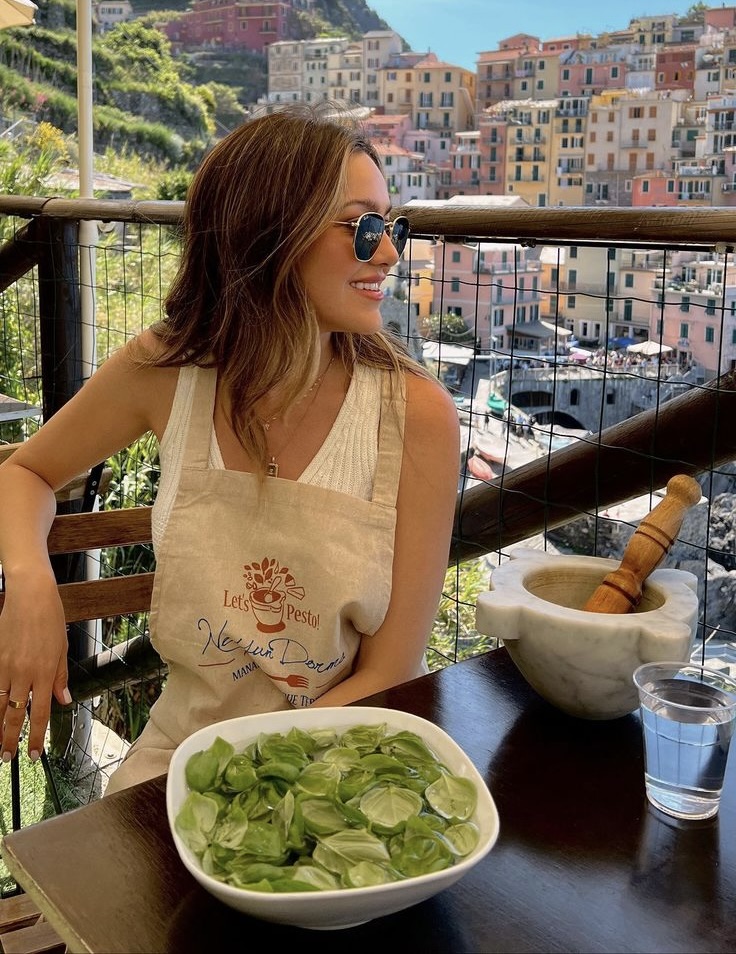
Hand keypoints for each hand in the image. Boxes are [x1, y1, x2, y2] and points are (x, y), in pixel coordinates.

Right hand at [0, 574, 71, 763]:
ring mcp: (6, 667)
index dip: (35, 736)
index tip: (34, 754)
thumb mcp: (62, 650)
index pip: (39, 713)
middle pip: (14, 715)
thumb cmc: (50, 620)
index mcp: (45, 672)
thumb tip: (63, 702)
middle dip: (9, 739)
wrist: (31, 597)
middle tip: (7, 758)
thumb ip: (59, 679)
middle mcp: (24, 673)